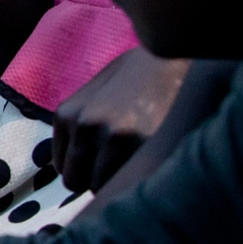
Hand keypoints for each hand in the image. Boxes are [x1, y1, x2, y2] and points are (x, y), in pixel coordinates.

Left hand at [52, 46, 189, 192]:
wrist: (179, 56)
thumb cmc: (141, 72)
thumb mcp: (99, 89)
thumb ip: (82, 122)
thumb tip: (74, 162)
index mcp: (68, 114)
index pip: (63, 166)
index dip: (84, 169)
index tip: (102, 164)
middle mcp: (84, 126)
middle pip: (76, 181)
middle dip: (96, 179)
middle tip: (121, 168)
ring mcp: (112, 136)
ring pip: (102, 187)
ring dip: (118, 182)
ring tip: (138, 163)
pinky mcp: (141, 144)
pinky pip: (129, 182)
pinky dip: (137, 179)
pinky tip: (151, 162)